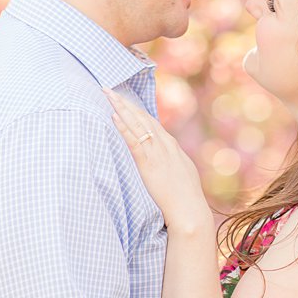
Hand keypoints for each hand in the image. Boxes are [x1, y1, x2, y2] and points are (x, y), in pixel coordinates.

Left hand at [104, 90, 212, 236]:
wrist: (189, 209)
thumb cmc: (186, 196)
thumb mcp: (182, 172)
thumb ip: (172, 161)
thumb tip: (165, 158)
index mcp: (173, 146)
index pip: (152, 122)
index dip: (136, 109)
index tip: (124, 99)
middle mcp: (165, 145)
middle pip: (142, 117)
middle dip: (125, 102)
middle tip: (110, 88)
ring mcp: (157, 153)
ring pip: (137, 124)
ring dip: (121, 108)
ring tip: (108, 95)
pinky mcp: (149, 164)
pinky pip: (134, 141)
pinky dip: (123, 128)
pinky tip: (114, 117)